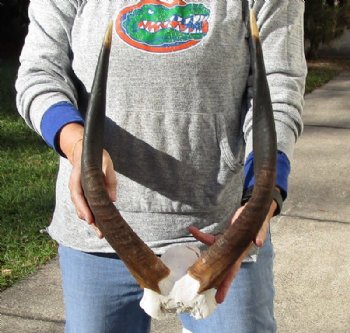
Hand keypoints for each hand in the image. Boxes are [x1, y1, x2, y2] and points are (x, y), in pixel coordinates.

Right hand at [59, 123, 116, 237]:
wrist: (83, 152)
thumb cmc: (95, 157)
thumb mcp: (105, 162)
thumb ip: (109, 178)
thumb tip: (113, 200)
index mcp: (77, 179)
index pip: (77, 196)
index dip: (83, 208)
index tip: (89, 219)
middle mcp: (75, 188)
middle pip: (80, 207)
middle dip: (89, 221)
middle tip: (100, 233)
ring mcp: (79, 193)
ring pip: (83, 210)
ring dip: (91, 222)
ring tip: (101, 233)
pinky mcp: (85, 195)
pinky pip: (87, 207)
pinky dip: (93, 216)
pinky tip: (101, 224)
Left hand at [189, 199, 276, 303]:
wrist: (255, 213)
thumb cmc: (259, 224)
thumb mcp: (261, 228)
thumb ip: (260, 234)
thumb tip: (258, 242)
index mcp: (239, 255)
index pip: (231, 272)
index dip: (225, 286)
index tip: (218, 300)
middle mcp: (230, 252)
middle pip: (217, 268)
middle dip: (208, 278)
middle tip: (197, 289)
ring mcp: (225, 245)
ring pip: (210, 252)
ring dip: (200, 251)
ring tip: (189, 250)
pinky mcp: (221, 236)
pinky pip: (208, 238)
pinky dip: (200, 234)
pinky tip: (191, 229)